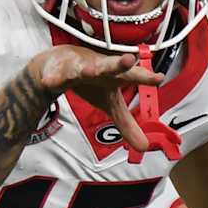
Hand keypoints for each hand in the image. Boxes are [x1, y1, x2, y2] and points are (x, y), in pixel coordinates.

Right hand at [28, 45, 160, 152]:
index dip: (146, 77)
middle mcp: (100, 69)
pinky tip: (48, 83)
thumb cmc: (93, 84)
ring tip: (88, 70)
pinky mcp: (59, 72)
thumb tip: (145, 148)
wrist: (59, 67)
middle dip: (120, 63)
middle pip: (111, 66)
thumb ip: (128, 125)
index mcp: (115, 76)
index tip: (159, 78)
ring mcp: (78, 68)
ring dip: (86, 69)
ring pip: (83, 69)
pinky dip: (52, 80)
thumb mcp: (111, 105)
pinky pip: (55, 77)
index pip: (133, 76)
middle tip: (129, 59)